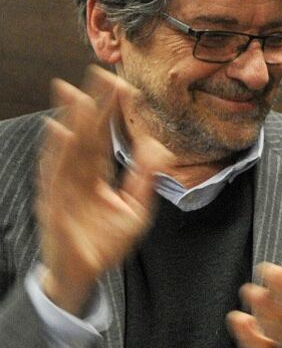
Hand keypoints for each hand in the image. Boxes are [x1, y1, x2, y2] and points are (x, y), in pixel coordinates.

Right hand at [35, 67, 170, 314]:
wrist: (84, 275)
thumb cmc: (105, 242)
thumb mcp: (135, 208)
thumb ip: (145, 178)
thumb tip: (159, 146)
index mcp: (97, 175)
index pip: (107, 137)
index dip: (113, 112)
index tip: (123, 84)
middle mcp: (78, 176)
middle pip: (86, 134)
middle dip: (91, 105)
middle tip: (97, 72)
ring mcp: (64, 188)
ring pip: (69, 148)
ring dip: (70, 120)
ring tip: (74, 92)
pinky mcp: (55, 205)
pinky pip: (56, 175)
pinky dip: (58, 153)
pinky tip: (59, 130)